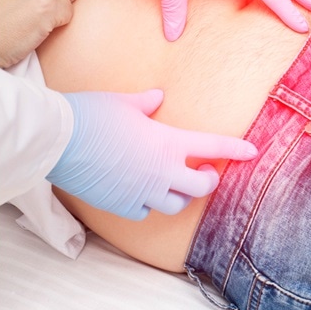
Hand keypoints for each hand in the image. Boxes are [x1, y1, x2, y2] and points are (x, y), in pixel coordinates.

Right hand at [46, 89, 257, 219]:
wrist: (58, 139)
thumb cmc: (92, 114)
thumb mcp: (124, 102)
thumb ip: (146, 103)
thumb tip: (157, 96)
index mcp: (168, 143)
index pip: (214, 146)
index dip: (237, 150)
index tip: (252, 152)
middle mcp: (161, 171)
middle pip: (202, 187)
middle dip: (208, 180)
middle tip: (204, 171)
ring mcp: (142, 192)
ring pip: (176, 205)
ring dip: (181, 195)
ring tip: (174, 184)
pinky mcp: (121, 205)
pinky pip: (144, 213)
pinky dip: (148, 205)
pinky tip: (141, 194)